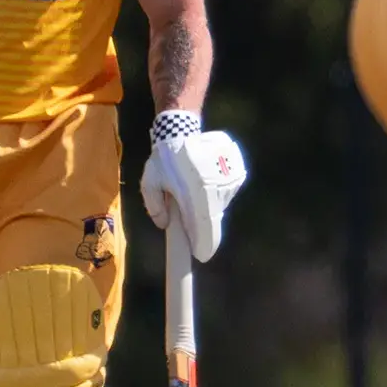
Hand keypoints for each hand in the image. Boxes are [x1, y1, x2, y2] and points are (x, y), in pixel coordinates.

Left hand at [140, 111, 246, 262]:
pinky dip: (215, 194)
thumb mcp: (149, 183)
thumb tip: (165, 224)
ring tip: (192, 189)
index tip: (201, 256)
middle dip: (201, 225)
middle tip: (187, 217)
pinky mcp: (237, 174)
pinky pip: (225, 193)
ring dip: (207, 207)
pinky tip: (202, 180)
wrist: (184, 129)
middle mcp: (217, 189)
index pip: (205, 229)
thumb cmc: (165, 158)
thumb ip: (155, 208)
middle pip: (212, 220)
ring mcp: (230, 181)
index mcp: (196, 194)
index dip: (204, 246)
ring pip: (219, 206)